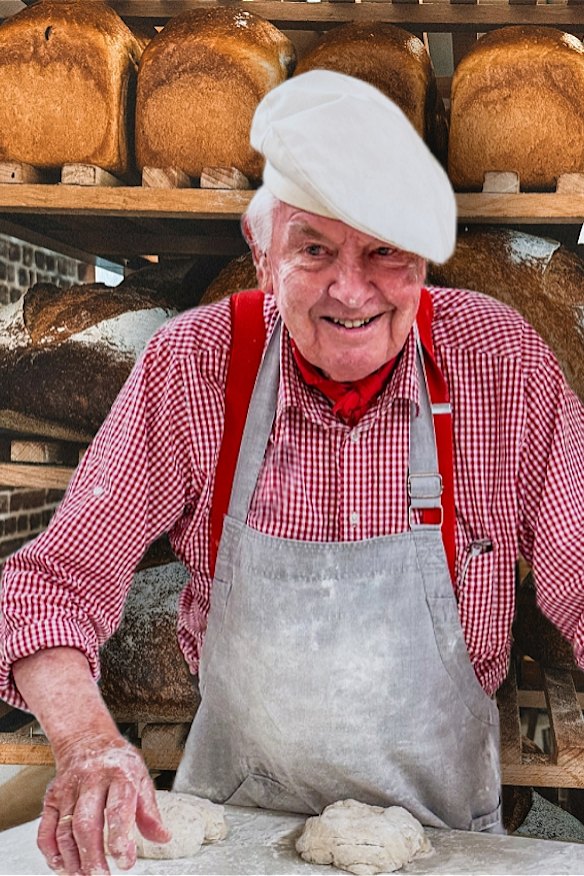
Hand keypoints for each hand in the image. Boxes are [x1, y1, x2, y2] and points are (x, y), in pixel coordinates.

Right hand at [38, 734, 170, 874]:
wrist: (88, 739)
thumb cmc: (118, 762)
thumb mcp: (142, 778)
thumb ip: (150, 811)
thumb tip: (162, 837)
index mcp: (119, 774)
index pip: (118, 810)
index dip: (120, 839)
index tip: (125, 861)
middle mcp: (92, 781)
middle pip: (86, 824)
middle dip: (92, 856)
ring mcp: (69, 789)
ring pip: (65, 829)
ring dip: (72, 859)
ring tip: (83, 875)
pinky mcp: (52, 797)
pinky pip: (46, 828)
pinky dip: (51, 851)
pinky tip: (61, 864)